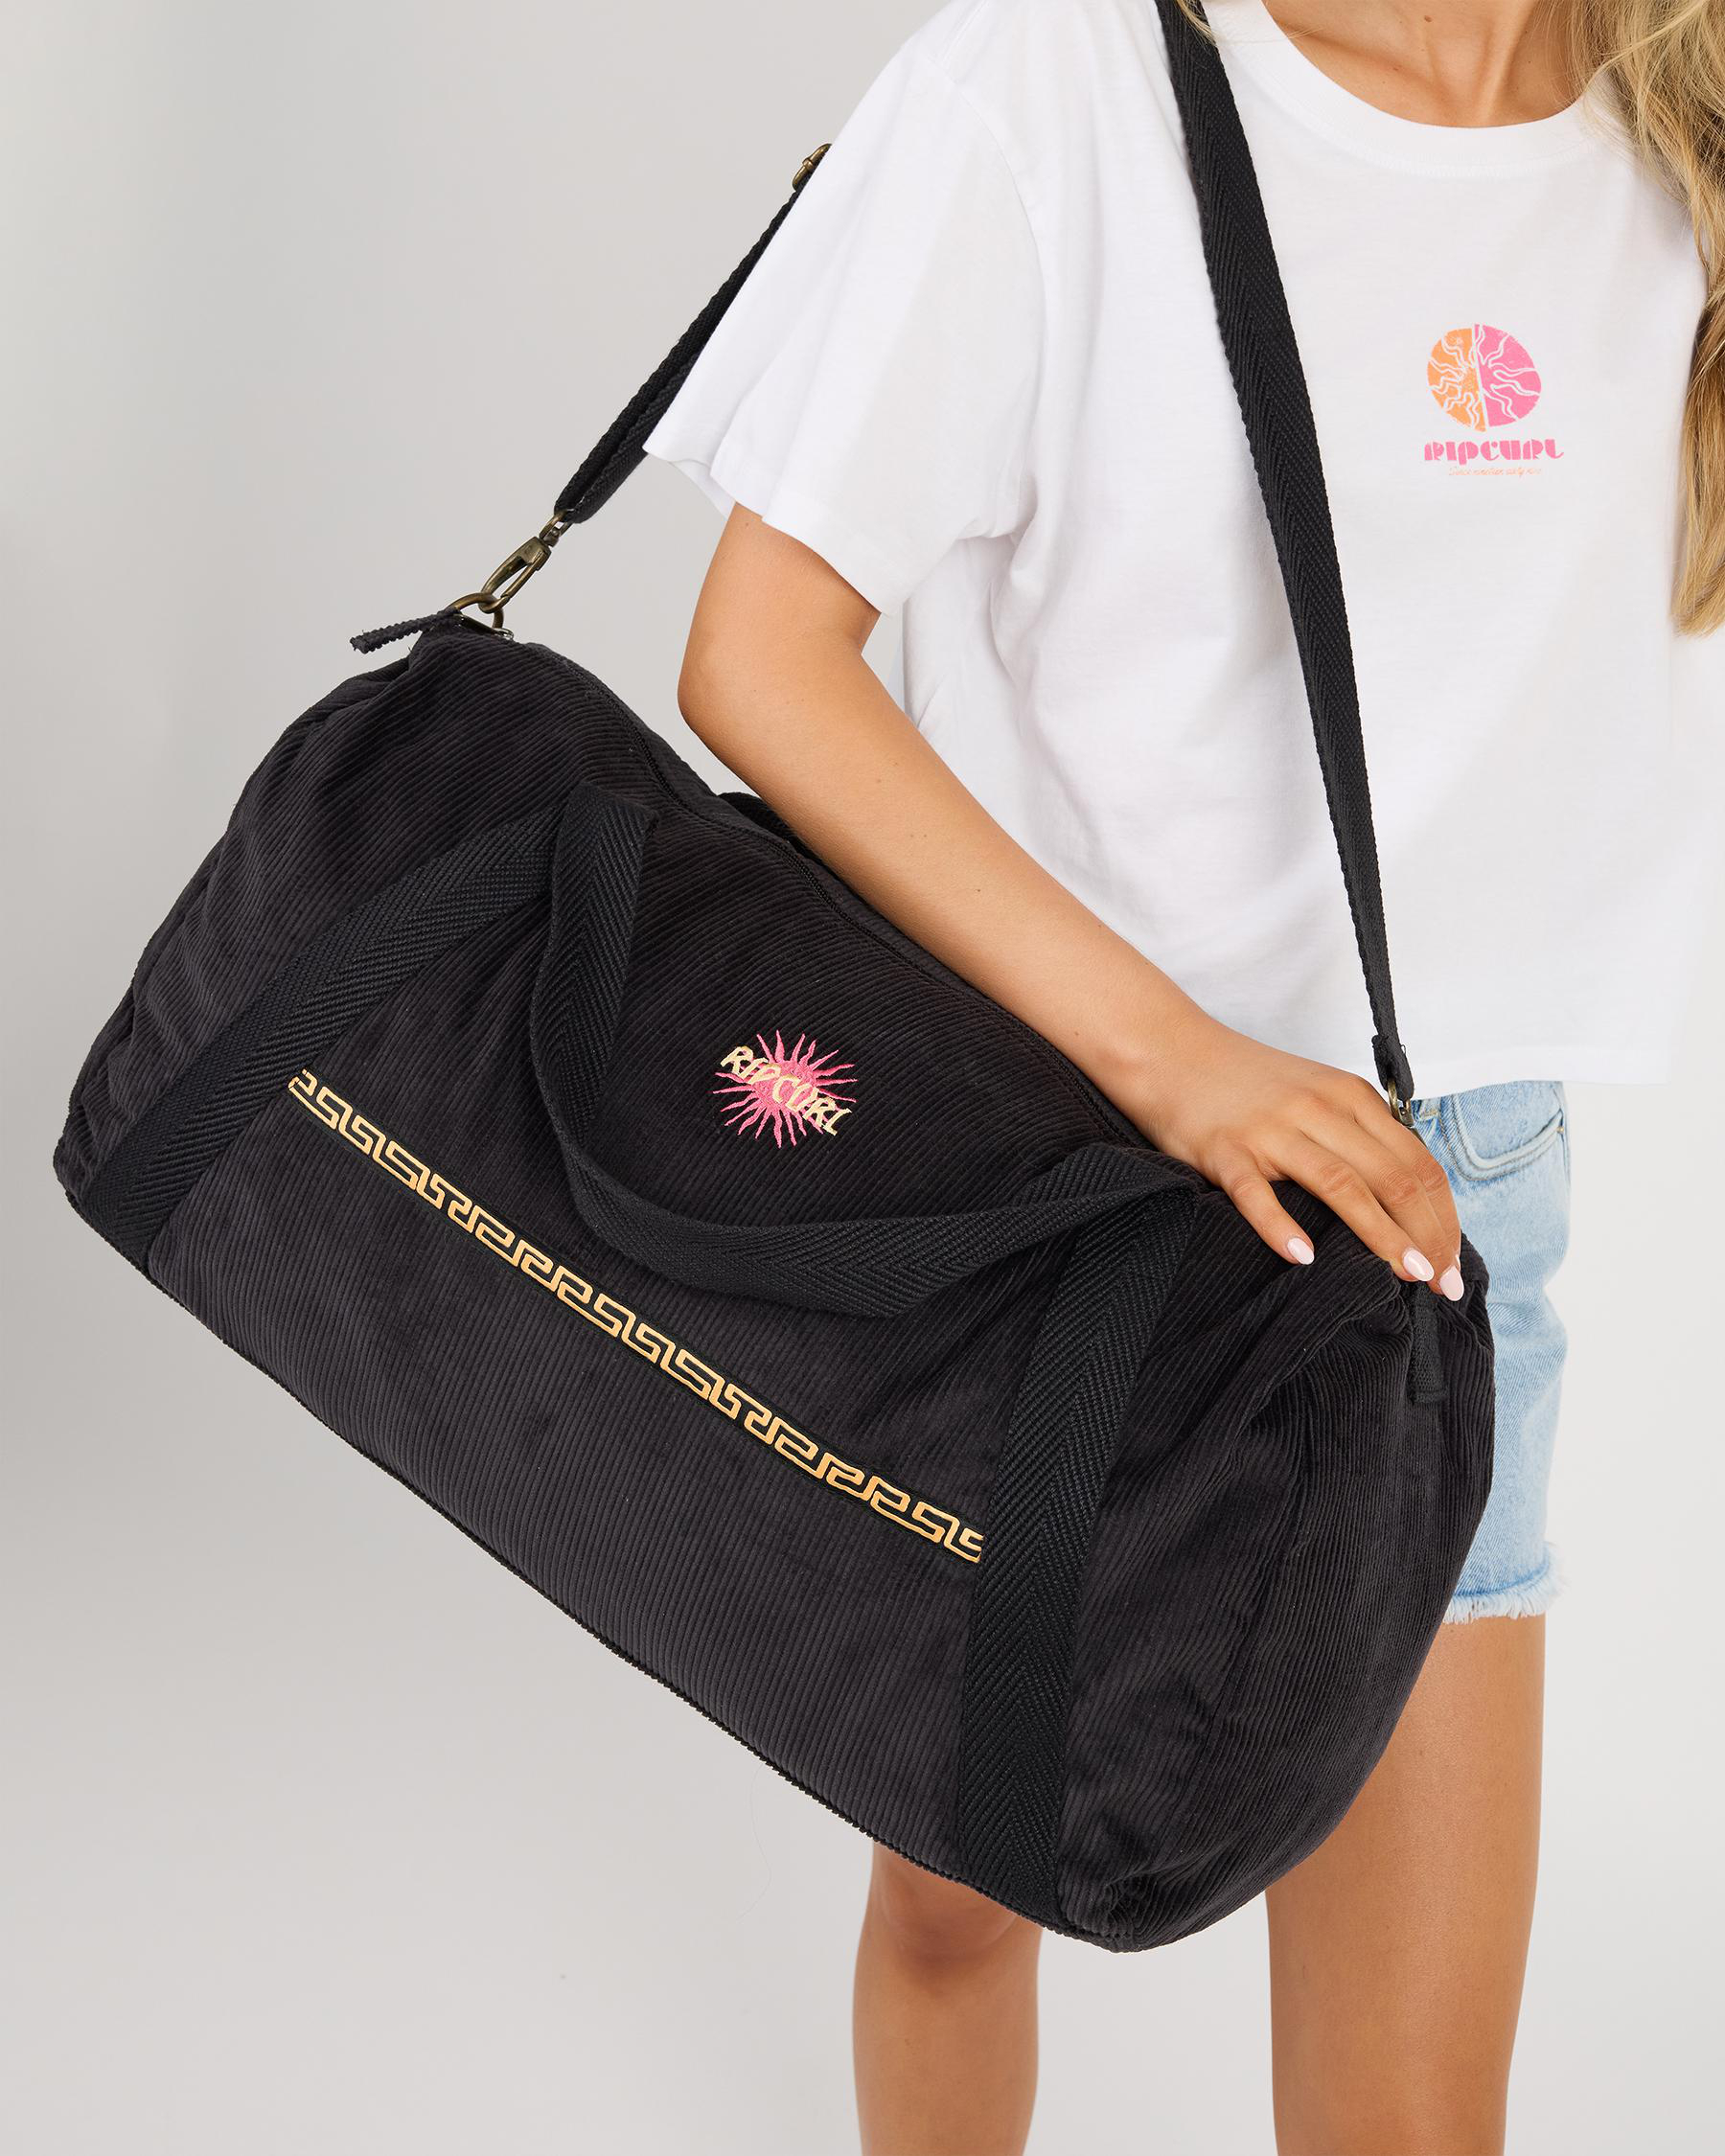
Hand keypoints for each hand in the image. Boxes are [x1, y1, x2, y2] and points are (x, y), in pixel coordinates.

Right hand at [1125, 1014, 1463, 1295]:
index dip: (1444, 1217)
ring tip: (1406, 1275)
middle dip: (1427, 1235)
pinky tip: (1304, 1258)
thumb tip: (1404, 1202)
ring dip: (1382, 1234)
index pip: (1419, 1163)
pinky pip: (1259, 1195)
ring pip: (1343, 1185)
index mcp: (1350, 1097)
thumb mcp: (1317, 1093)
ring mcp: (1272, 1130)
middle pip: (1393, 1177)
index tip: (1452, 1261)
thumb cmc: (1245, 1082)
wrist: (1171, 1049)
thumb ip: (1358, 1134)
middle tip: (1442, 1283)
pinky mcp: (1227, 1150)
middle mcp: (1320, 1109)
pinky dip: (1283, 1228)